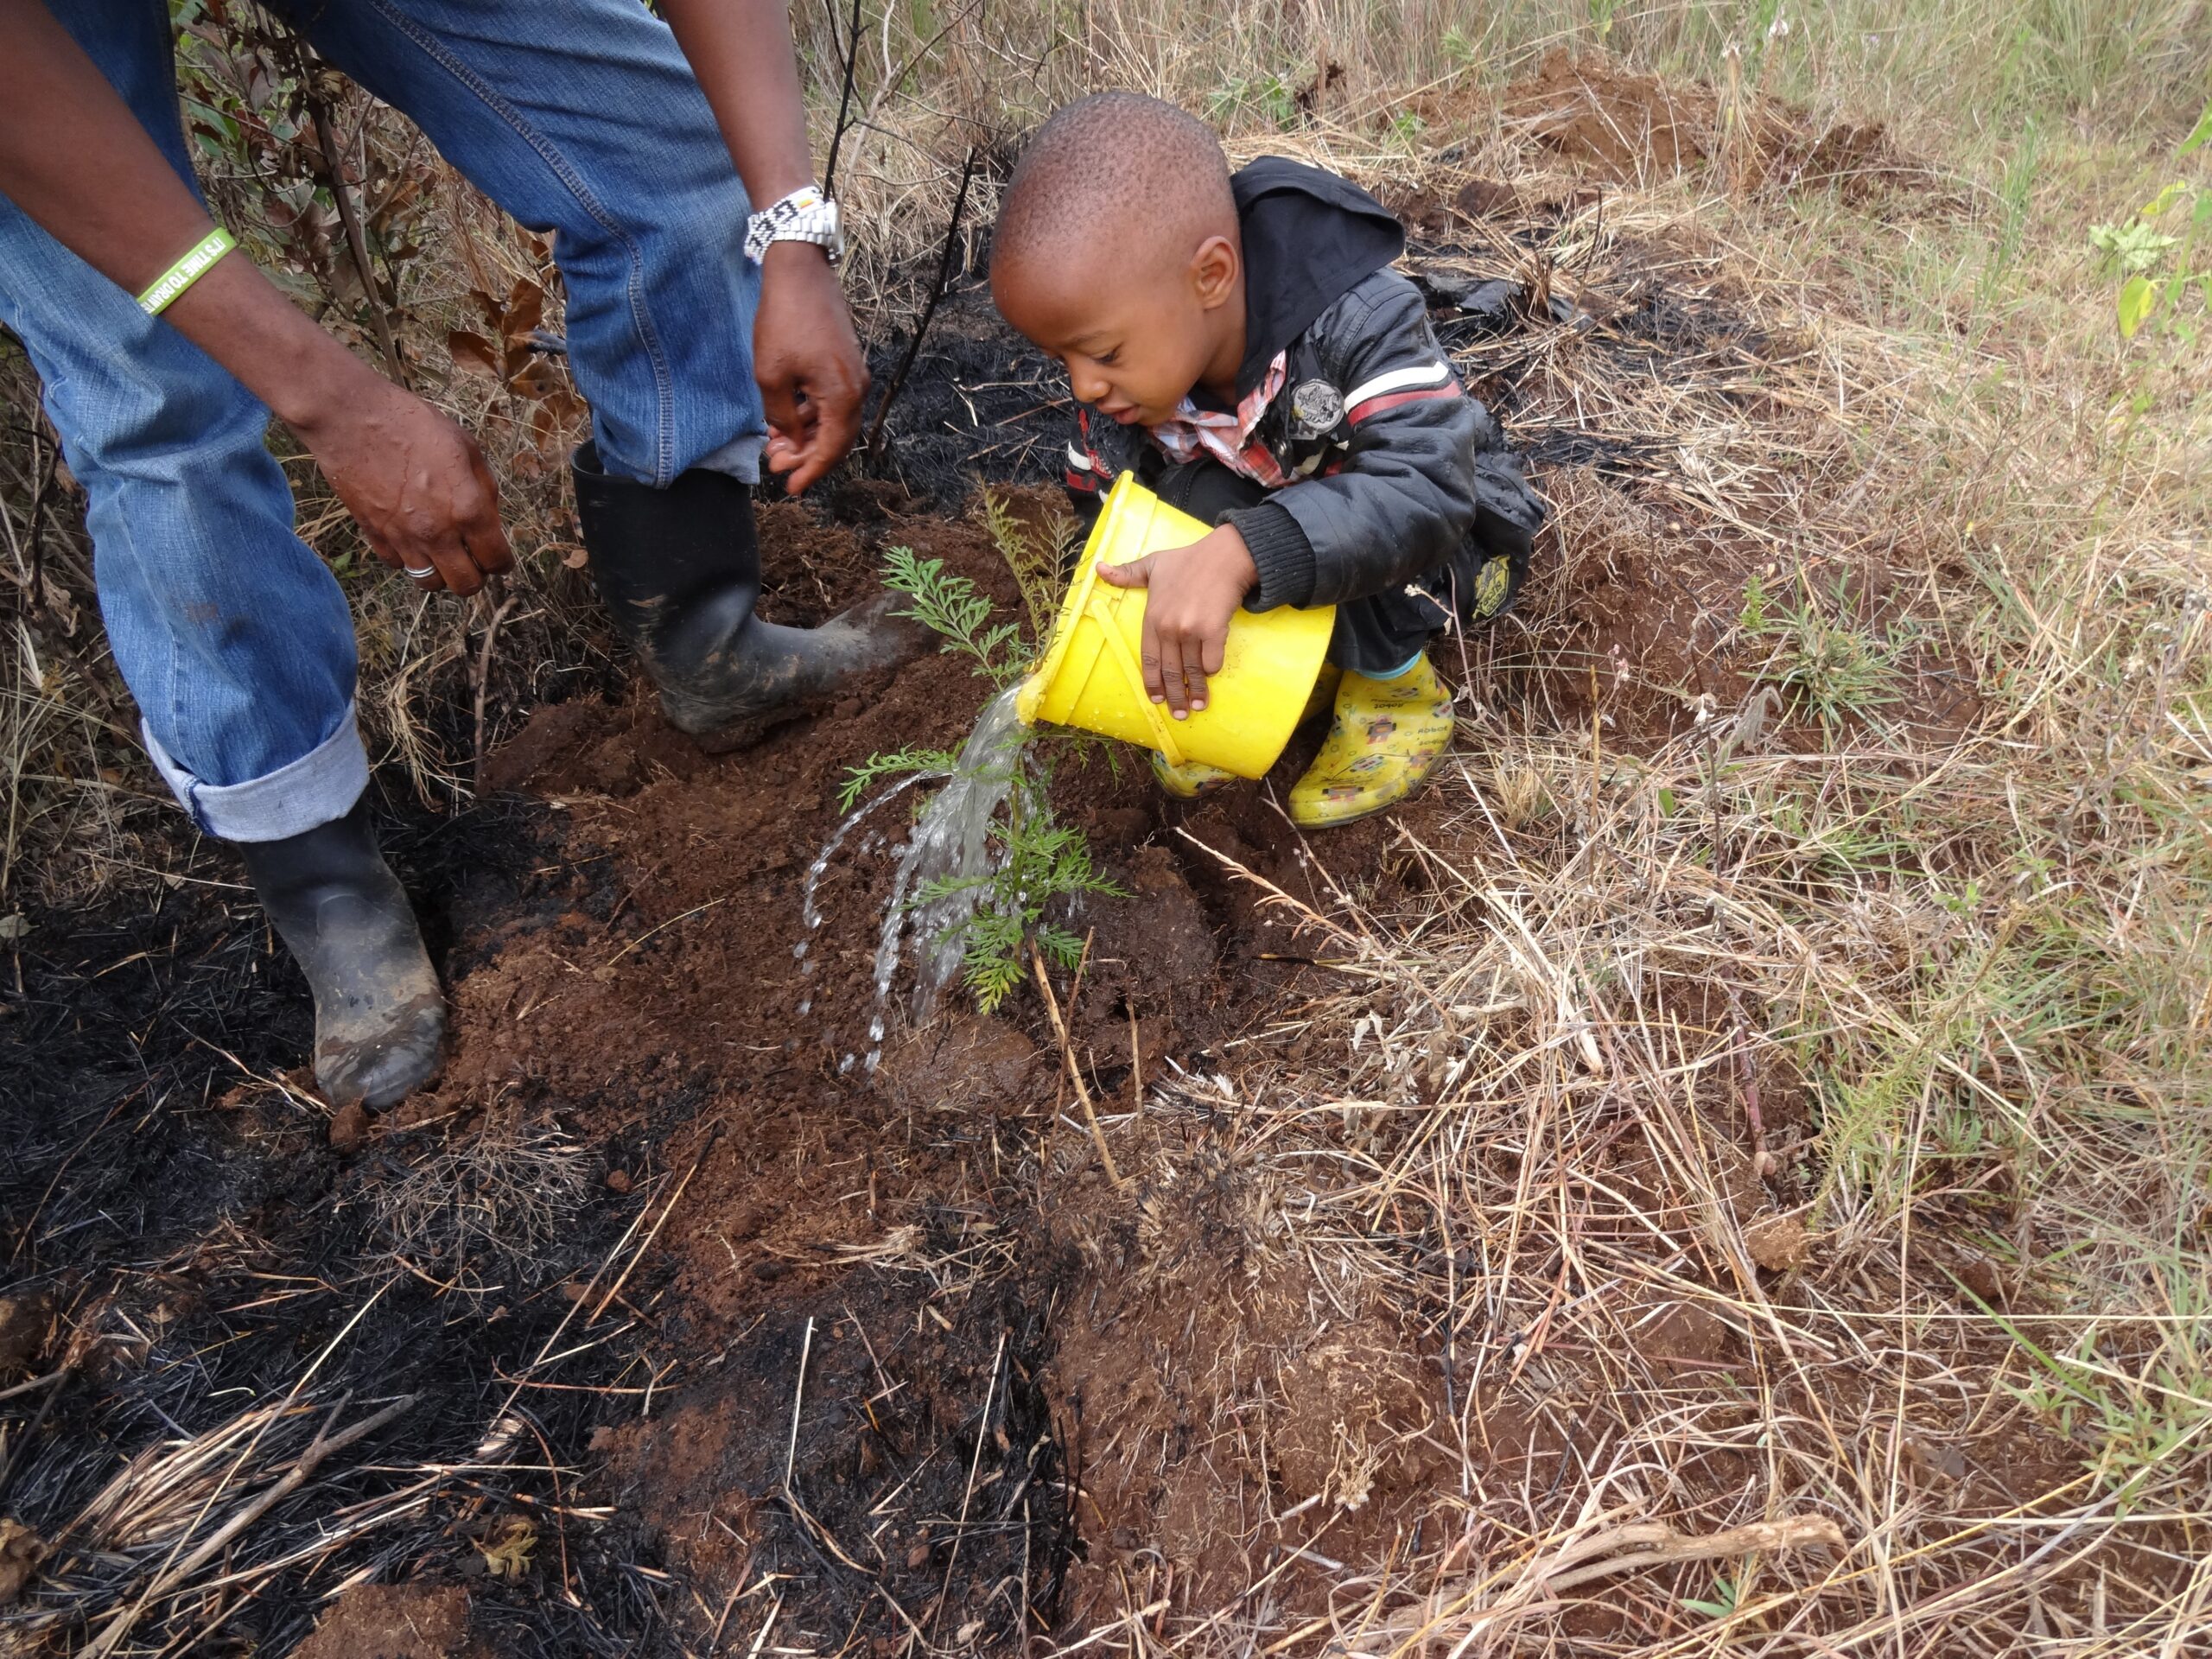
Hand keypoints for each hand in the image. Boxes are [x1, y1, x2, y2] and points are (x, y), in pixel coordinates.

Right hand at [292, 374, 512, 595]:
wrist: (351, 417)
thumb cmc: (412, 424)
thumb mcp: (466, 446)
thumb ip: (485, 488)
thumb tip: (490, 517)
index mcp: (467, 509)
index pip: (497, 561)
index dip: (503, 563)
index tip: (500, 558)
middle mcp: (437, 532)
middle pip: (466, 586)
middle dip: (476, 577)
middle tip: (474, 560)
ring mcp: (402, 537)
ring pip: (430, 583)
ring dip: (441, 573)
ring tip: (443, 553)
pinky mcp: (373, 534)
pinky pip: (398, 564)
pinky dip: (408, 558)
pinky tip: (412, 538)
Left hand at [755, 241, 866, 493]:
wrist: (799, 270)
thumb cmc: (784, 320)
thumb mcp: (771, 376)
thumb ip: (782, 416)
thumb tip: (791, 439)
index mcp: (843, 395)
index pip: (831, 449)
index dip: (810, 472)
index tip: (790, 487)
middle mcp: (856, 388)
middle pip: (837, 439)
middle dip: (806, 457)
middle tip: (775, 466)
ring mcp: (853, 373)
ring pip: (834, 420)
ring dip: (806, 436)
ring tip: (774, 444)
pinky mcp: (844, 361)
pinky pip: (832, 400)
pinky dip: (811, 415)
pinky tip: (787, 417)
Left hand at [1096, 524, 1257, 717]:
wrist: (1224, 556)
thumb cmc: (1188, 560)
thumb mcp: (1152, 564)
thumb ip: (1127, 573)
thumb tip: (1099, 568)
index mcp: (1152, 617)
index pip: (1149, 659)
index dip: (1152, 682)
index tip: (1156, 699)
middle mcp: (1168, 627)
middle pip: (1170, 671)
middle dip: (1174, 696)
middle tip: (1178, 714)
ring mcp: (1191, 631)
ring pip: (1191, 670)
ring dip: (1195, 692)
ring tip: (1197, 706)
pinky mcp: (1214, 631)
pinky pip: (1211, 661)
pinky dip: (1211, 672)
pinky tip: (1211, 679)